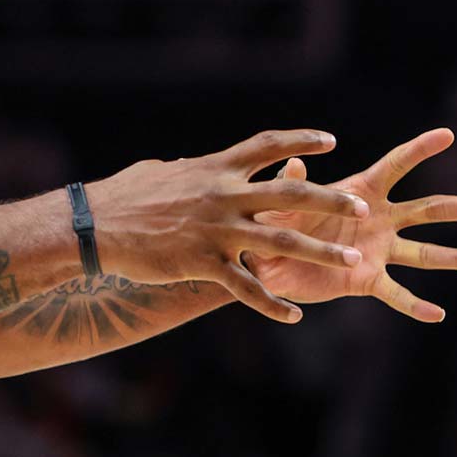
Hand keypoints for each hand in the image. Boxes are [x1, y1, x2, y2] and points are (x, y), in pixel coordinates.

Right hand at [87, 129, 370, 324]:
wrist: (94, 225)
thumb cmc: (123, 195)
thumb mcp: (161, 172)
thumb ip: (190, 171)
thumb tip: (195, 166)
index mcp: (215, 167)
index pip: (267, 145)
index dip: (301, 140)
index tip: (331, 140)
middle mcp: (223, 195)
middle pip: (289, 192)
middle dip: (330, 199)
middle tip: (363, 205)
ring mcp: (216, 230)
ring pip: (281, 241)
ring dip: (321, 252)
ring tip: (353, 263)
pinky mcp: (202, 264)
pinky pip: (246, 287)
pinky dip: (272, 303)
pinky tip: (293, 315)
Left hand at [245, 128, 456, 322]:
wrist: (265, 263)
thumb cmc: (273, 223)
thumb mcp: (282, 203)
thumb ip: (294, 186)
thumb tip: (295, 164)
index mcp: (360, 193)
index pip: (395, 166)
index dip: (419, 149)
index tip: (448, 134)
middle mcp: (377, 220)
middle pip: (426, 210)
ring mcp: (377, 251)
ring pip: (424, 254)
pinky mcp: (367, 280)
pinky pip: (396, 294)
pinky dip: (416, 306)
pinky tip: (439, 314)